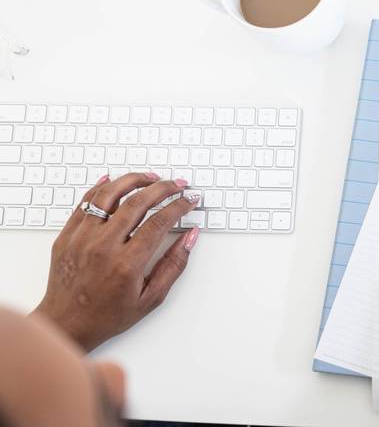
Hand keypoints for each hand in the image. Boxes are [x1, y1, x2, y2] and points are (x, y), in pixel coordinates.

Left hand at [32, 172, 200, 351]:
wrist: (66, 324)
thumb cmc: (107, 315)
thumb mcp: (151, 298)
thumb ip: (174, 265)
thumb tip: (190, 237)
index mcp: (127, 264)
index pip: (159, 221)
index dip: (179, 206)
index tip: (189, 200)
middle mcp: (102, 247)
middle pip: (138, 202)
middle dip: (163, 188)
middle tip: (176, 184)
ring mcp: (81, 239)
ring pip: (109, 195)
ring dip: (133, 180)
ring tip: (149, 177)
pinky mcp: (67, 236)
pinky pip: (84, 203)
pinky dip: (100, 187)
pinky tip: (113, 180)